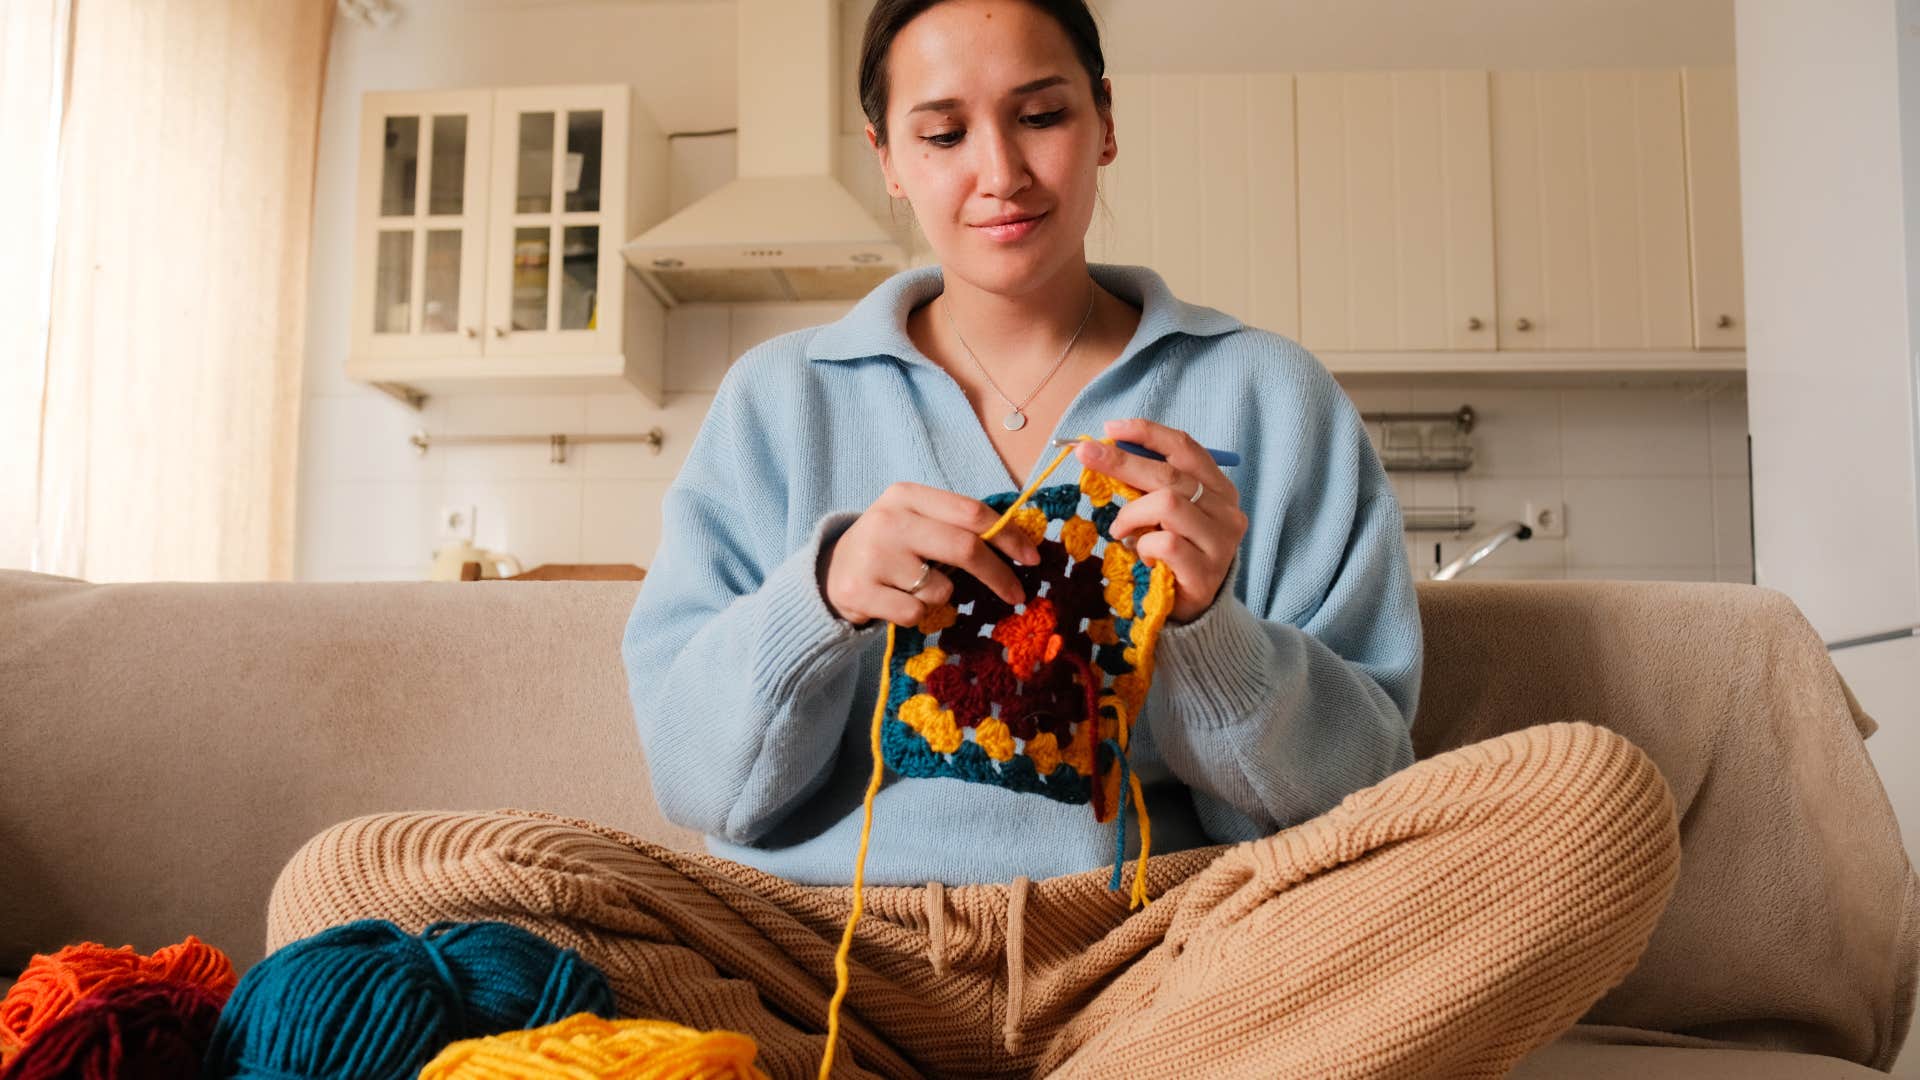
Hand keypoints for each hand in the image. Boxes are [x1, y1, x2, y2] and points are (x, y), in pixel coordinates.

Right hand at [821, 482, 1041, 628]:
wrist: (831, 572)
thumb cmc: (891, 547)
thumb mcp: (917, 522)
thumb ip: (958, 527)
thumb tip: (1020, 546)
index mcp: (908, 495)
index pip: (971, 512)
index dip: (1008, 536)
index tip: (1032, 557)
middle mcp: (889, 519)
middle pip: (964, 548)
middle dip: (999, 575)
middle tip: (1017, 595)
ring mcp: (873, 555)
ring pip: (940, 589)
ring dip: (941, 597)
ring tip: (914, 587)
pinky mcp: (860, 590)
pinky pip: (915, 614)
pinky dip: (916, 615)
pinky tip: (894, 601)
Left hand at [1073, 418, 1246, 623]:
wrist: (1193, 610)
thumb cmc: (1174, 555)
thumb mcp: (1164, 514)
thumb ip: (1149, 485)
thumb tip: (1105, 450)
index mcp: (1218, 489)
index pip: (1185, 448)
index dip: (1147, 433)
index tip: (1110, 428)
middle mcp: (1226, 511)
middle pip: (1169, 474)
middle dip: (1122, 461)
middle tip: (1085, 455)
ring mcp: (1221, 542)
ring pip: (1168, 504)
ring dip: (1132, 515)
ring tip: (1121, 531)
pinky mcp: (1207, 572)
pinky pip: (1165, 543)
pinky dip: (1144, 546)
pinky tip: (1143, 557)